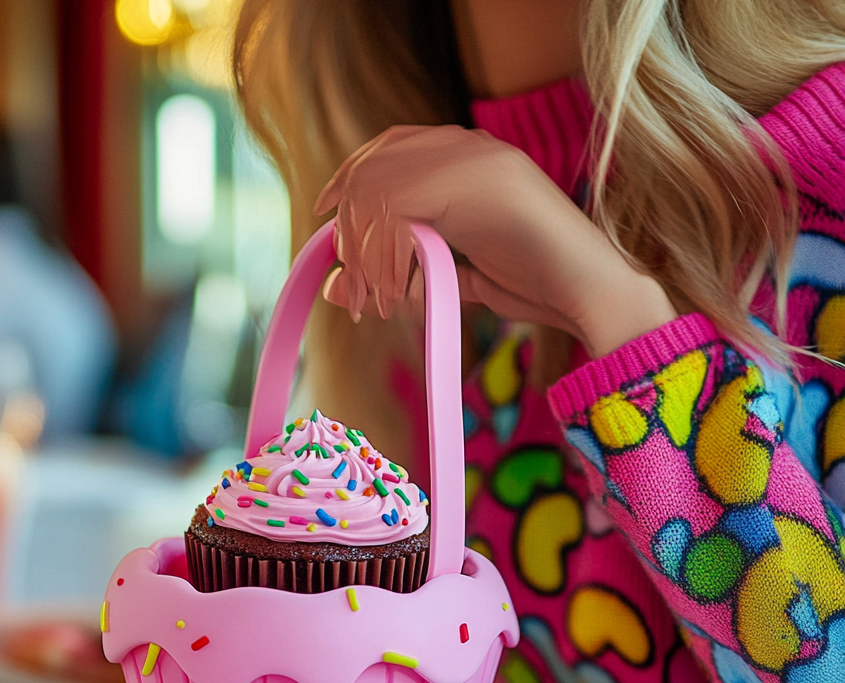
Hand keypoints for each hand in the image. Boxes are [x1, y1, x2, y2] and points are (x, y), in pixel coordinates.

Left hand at [314, 124, 676, 356]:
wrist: (590, 293)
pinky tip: (402, 295)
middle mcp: (470, 146)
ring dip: (369, 255)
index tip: (324, 217)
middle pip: (375, 166)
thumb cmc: (531, 282)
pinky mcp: (482, 187)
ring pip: (383, 189)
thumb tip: (333, 286)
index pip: (387, 146)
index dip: (348, 177)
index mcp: (467, 154)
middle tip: (355, 287)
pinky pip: (405, 209)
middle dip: (350, 227)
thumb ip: (398, 274)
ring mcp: (478, 161)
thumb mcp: (449, 276)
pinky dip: (389, 259)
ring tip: (382, 303)